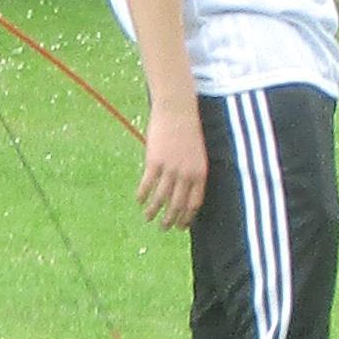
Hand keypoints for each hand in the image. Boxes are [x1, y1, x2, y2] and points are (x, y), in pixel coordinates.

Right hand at [137, 104, 206, 229]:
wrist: (178, 110)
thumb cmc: (188, 129)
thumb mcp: (196, 153)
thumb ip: (191, 171)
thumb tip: (182, 189)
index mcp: (200, 172)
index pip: (194, 203)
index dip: (187, 217)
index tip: (181, 226)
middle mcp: (186, 174)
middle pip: (177, 204)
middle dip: (170, 220)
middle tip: (163, 227)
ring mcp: (170, 168)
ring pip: (161, 198)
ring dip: (153, 211)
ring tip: (148, 218)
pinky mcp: (155, 162)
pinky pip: (147, 184)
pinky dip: (142, 195)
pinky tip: (139, 200)